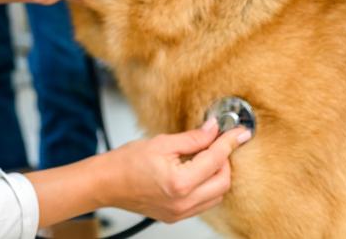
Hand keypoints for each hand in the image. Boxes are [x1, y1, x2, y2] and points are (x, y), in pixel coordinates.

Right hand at [100, 121, 250, 222]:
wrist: (106, 183)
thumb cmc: (125, 163)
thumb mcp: (162, 143)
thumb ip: (193, 138)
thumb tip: (214, 130)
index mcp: (180, 182)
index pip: (216, 159)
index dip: (229, 142)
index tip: (239, 132)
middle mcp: (183, 202)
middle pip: (223, 182)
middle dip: (225, 161)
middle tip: (218, 143)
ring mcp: (180, 212)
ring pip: (217, 195)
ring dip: (217, 175)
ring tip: (205, 157)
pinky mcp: (176, 216)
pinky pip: (203, 203)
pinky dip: (207, 187)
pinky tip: (196, 172)